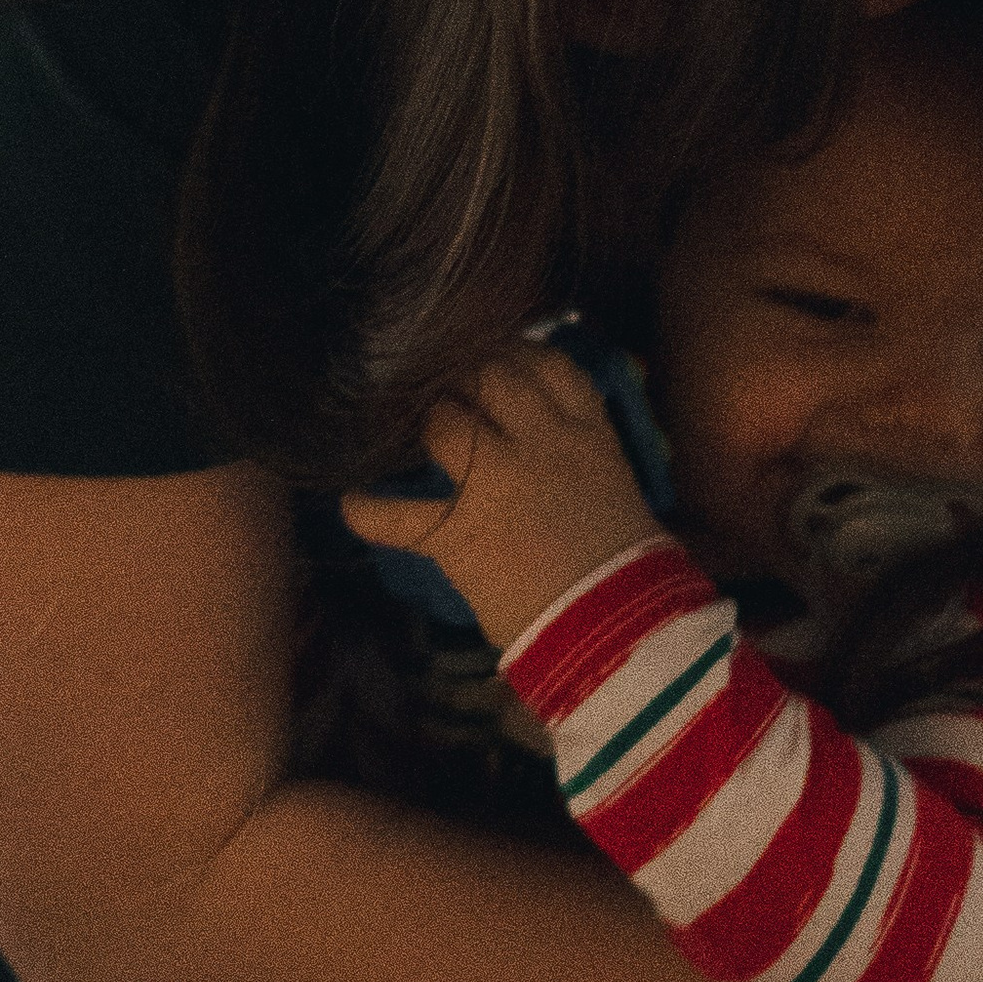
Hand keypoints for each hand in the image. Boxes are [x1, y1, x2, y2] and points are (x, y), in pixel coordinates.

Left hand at [340, 344, 664, 651]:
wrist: (619, 628)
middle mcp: (540, 443)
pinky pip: (397, 515)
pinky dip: (368, 511)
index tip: (496, 356)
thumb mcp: (618, 491)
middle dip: (464, 376)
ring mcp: (494, 484)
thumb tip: (559, 449)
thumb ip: (584, 458)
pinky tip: (349, 503)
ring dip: (425, 424)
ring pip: (444, 422)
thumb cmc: (632, 570)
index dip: (516, 354)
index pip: (549, 366)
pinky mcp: (458, 533)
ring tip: (410, 431)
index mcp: (588, 436)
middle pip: (492, 374)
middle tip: (445, 387)